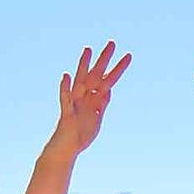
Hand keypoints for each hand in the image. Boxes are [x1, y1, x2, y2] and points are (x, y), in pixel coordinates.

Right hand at [48, 42, 131, 156]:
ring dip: (83, 66)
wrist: (65, 151)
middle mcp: (84, 98)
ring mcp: (75, 104)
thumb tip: (108, 91)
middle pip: (96, 75)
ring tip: (88, 50)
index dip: (118, 69)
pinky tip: (66, 76)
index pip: (108, 80)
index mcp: (93, 100)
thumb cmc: (80, 136)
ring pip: (80, 82)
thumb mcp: (96, 118)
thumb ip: (101, 104)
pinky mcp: (66, 114)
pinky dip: (65, 88)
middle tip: (112, 43)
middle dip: (104, 60)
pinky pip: (65, 99)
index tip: (128, 56)